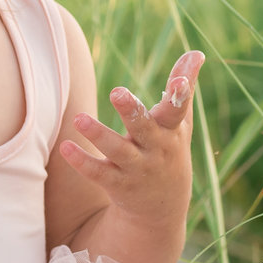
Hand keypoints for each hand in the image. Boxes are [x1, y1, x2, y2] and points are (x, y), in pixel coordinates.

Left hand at [59, 51, 203, 232]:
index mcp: (171, 131)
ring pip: (117, 151)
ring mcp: (136, 169)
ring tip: (79, 118)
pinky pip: (98, 173)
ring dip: (99, 135)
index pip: (177, 110)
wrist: (162, 209)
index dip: (180, 94)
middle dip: (131, 111)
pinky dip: (82, 161)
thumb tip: (196, 52)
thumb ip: (184, 89)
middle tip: (117, 92)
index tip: (179, 80)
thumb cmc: (169, 151)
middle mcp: (155, 149)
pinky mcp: (117, 185)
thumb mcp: (180, 124)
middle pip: (144, 128)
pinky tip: (66, 147)